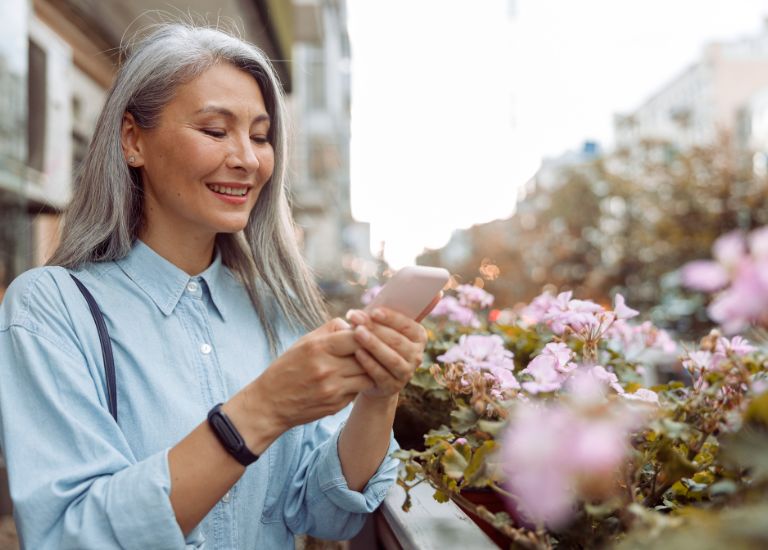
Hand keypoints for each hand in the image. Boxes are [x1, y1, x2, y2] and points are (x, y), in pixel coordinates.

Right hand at [246, 318, 373, 433]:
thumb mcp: (304, 342)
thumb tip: (355, 324)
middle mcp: (327, 369)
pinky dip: (359, 383)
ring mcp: (333, 390)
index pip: (358, 336)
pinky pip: (358, 391)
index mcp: (318, 348)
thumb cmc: (288, 367)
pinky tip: (352, 379)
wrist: (270, 404)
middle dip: (372, 351)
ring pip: (368, 375)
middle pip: (366, 356)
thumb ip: (331, 330)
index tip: (368, 332)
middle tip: (375, 347)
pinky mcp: (336, 405)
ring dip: (369, 369)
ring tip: (365, 363)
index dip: (367, 333)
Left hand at [345, 306, 429, 398]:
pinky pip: (381, 373)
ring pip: (390, 357)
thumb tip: (439, 291)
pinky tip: (357, 353)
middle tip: (355, 316)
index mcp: (420, 337)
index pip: (408, 325)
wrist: (375, 377)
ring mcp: (406, 373)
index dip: (391, 317)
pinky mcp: (393, 387)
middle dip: (374, 327)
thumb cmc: (382, 342)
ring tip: (356, 333)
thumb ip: (407, 309)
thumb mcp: (391, 326)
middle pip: (396, 340)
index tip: (373, 310)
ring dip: (373, 344)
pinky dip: (369, 362)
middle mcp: (417, 355)